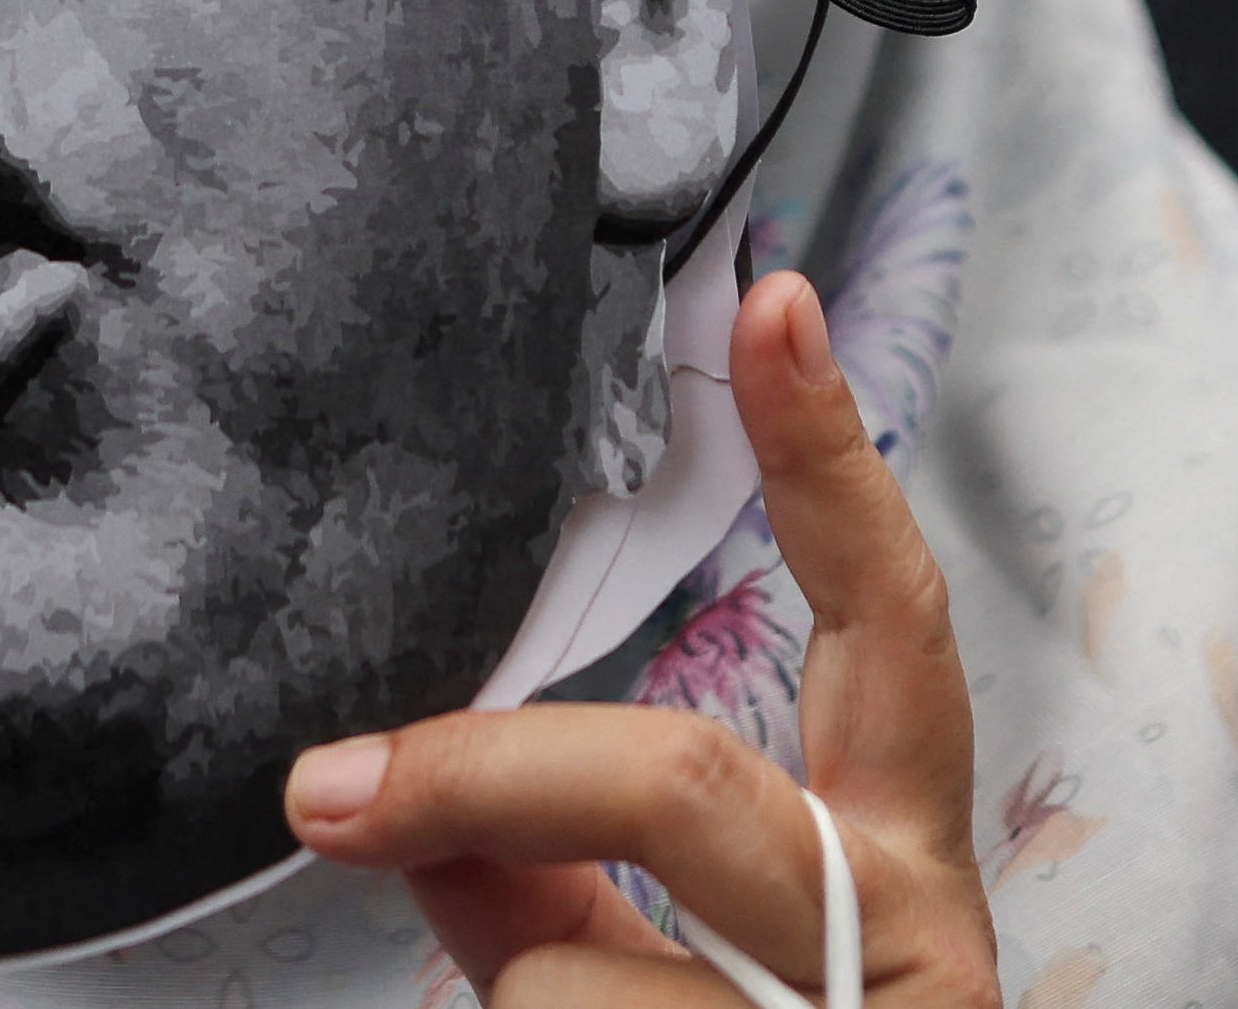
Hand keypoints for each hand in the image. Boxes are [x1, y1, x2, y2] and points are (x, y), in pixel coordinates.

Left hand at [284, 274, 1000, 1008]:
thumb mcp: (671, 983)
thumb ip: (555, 883)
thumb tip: (402, 806)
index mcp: (900, 854)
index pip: (888, 615)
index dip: (835, 456)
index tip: (769, 297)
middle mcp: (912, 936)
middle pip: (681, 780)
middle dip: (488, 772)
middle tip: (325, 788)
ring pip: (583, 985)